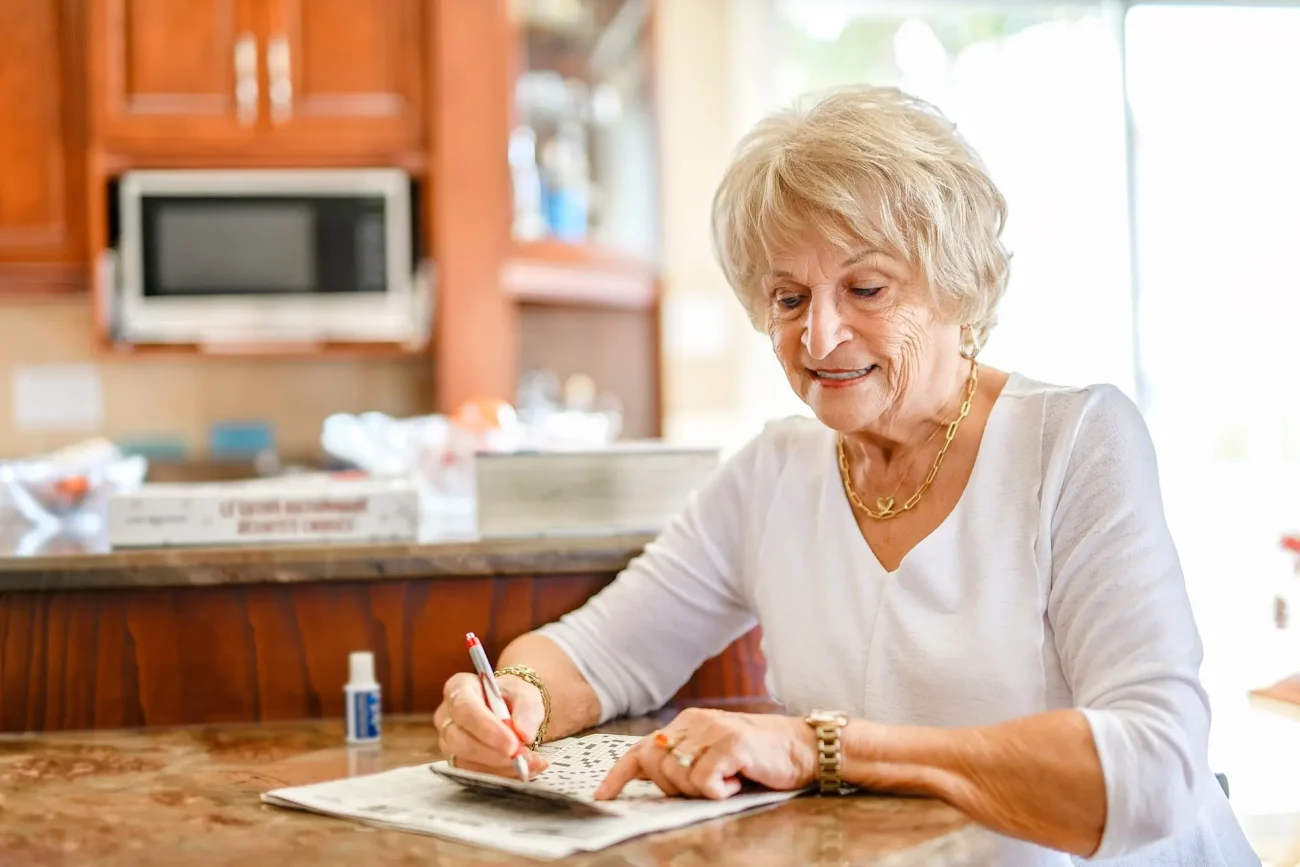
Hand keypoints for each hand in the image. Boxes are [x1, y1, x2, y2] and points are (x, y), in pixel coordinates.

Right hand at [433, 672, 549, 777]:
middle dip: (493, 753)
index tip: (512, 744)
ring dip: (500, 767)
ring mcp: (448, 741)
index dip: (487, 729)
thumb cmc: (512, 697)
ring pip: (465, 761)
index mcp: (458, 689)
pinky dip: (501, 775)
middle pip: (459, 739)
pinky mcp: (456, 761)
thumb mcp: (525, 694)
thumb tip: (524, 734)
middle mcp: (446, 716)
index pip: (465, 709)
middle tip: (522, 757)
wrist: (510, 710)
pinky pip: (474, 774)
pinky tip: (523, 769)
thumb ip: (527, 710)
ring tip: (530, 763)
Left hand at [593, 708, 817, 800]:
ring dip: (699, 790)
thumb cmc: (759, 758)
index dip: (618, 774)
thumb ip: (684, 761)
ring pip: (678, 776)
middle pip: (655, 764)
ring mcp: (712, 730)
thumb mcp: (713, 755)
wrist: (803, 748)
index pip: (642, 748)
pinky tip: (736, 782)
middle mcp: (695, 722)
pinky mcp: (731, 744)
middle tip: (704, 788)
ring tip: (726, 781)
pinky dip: (719, 791)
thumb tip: (649, 777)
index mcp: (687, 723)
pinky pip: (704, 782)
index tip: (602, 796)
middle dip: (672, 787)